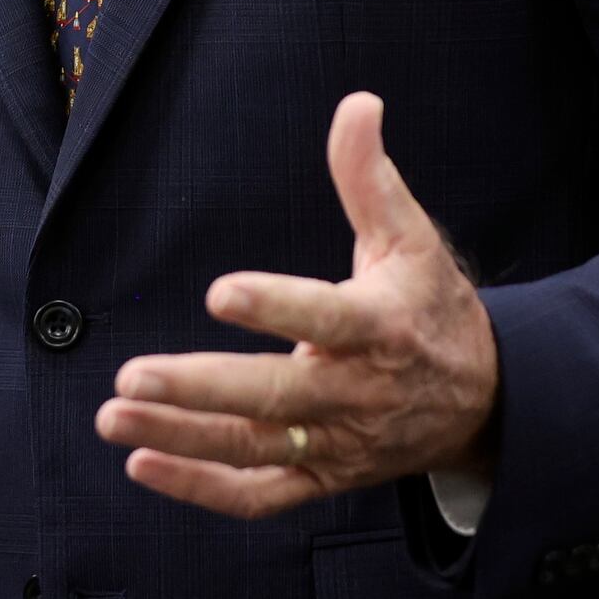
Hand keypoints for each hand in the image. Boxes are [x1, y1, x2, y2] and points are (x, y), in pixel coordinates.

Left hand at [96, 91, 497, 517]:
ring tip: (112, 415)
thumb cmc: (431, 308)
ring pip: (256, 448)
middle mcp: (357, 392)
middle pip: (275, 396)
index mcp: (381, 327)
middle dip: (200, 389)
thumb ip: (371, 176)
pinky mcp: (323, 476)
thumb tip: (357, 103)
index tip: (218, 291)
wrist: (485, 404)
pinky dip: (201, 489)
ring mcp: (337, 442)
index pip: (326, 317)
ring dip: (181, 438)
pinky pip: (260, 495)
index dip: (275, 307)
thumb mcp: (411, 238)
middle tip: (131, 375)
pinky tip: (142, 463)